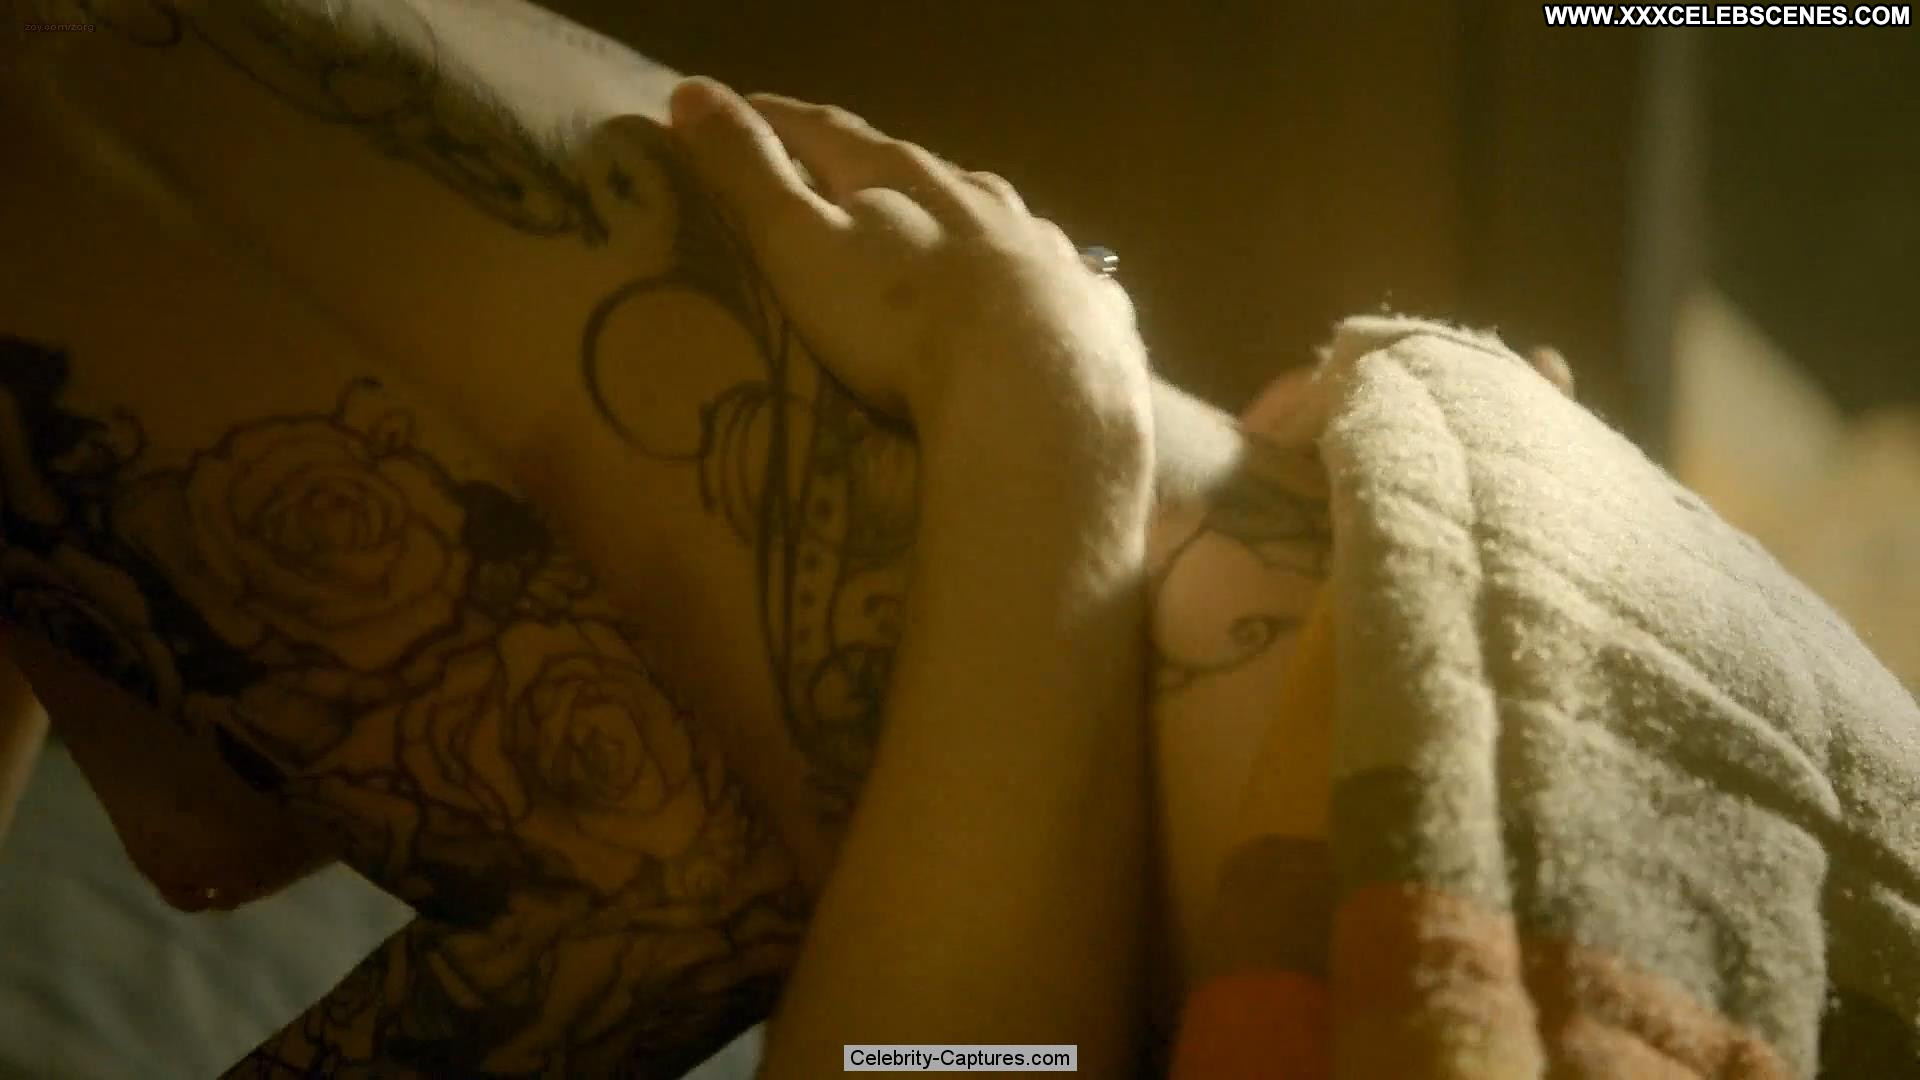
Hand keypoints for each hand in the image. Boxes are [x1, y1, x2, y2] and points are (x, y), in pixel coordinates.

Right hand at [666, 78, 1146, 436]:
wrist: (1040, 399)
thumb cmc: (902, 324)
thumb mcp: (802, 245)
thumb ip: (749, 174)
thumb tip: (690, 92)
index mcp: (905, 178)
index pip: (829, 133)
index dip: (780, 122)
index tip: (737, 112)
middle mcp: (983, 199)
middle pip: (920, 171)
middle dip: (880, 173)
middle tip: (846, 181)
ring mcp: (1048, 252)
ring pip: (999, 221)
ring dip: (965, 225)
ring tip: (944, 241)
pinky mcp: (1094, 312)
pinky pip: (1062, 286)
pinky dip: (1036, 287)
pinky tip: (1040, 304)